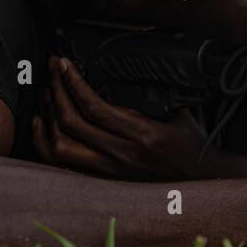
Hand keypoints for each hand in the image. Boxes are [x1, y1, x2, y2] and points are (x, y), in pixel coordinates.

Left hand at [33, 56, 208, 179]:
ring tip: (49, 93)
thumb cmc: (193, 146)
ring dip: (49, 117)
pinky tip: (43, 125)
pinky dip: (46, 145)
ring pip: (61, 148)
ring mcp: (111, 172)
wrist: (203, 181)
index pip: (95, 107)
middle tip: (53, 70)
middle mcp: (122, 155)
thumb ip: (156, 95)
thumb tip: (133, 69)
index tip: (65, 64)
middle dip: (57, 90)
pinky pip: (63, 166)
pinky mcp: (105, 182)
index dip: (74, 83)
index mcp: (142, 135)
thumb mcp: (179, 113)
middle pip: (72, 123)